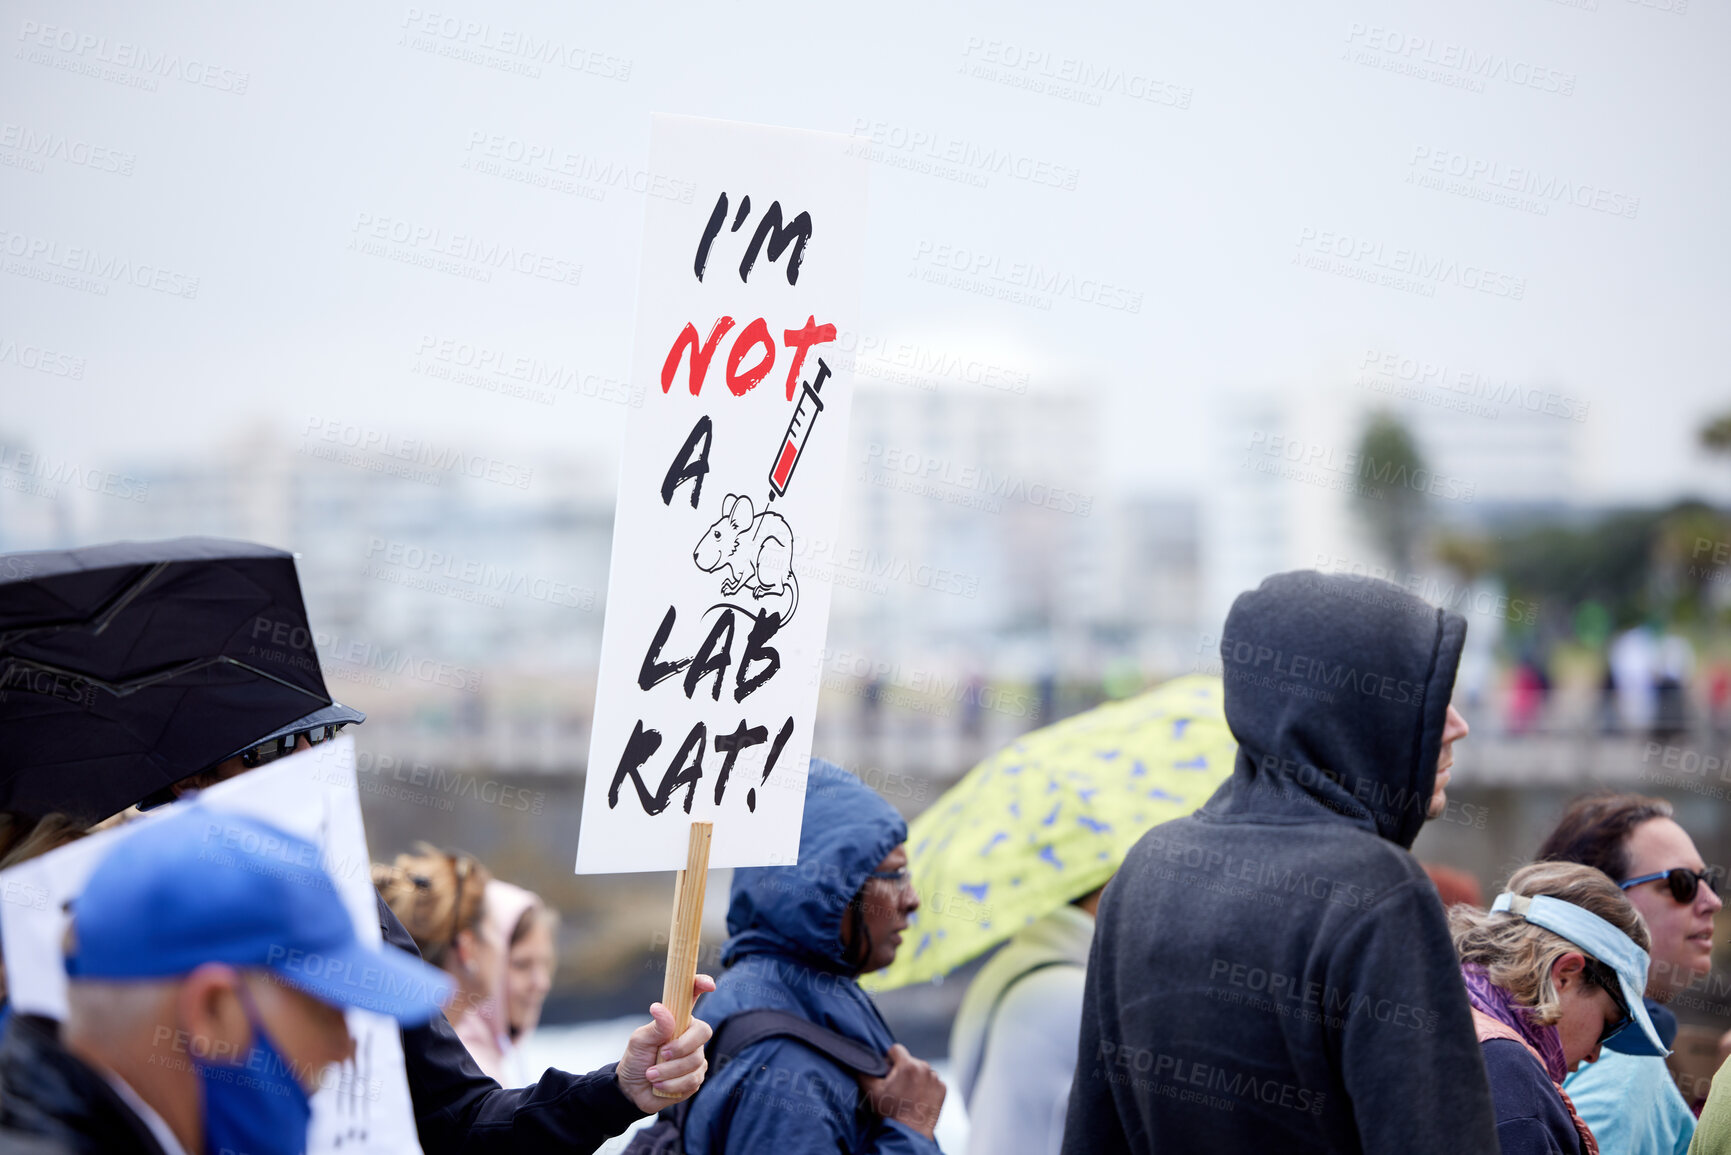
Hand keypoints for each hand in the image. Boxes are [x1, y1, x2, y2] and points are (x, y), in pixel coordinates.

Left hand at [615, 974, 716, 1112]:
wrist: (632, 1090)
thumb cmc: (637, 1059)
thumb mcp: (639, 1041)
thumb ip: (655, 1026)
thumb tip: (659, 1007)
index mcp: (679, 1019)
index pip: (693, 996)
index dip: (702, 985)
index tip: (708, 984)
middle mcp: (691, 1036)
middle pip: (703, 1032)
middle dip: (681, 1046)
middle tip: (661, 1054)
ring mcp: (696, 1057)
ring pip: (696, 1061)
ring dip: (669, 1071)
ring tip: (651, 1075)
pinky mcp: (696, 1078)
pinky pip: (692, 1080)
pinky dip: (672, 1085)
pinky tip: (659, 1085)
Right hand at [856, 1043, 944, 1138]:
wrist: (910, 1133)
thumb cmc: (891, 1113)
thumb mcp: (872, 1091)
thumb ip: (864, 1072)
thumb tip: (862, 1062)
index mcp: (908, 1064)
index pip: (896, 1049)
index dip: (889, 1059)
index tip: (887, 1072)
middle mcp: (924, 1068)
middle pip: (910, 1061)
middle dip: (903, 1070)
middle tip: (897, 1087)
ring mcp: (935, 1079)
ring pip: (922, 1071)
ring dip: (915, 1078)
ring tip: (908, 1095)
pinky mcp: (942, 1089)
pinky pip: (932, 1082)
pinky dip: (926, 1087)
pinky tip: (919, 1099)